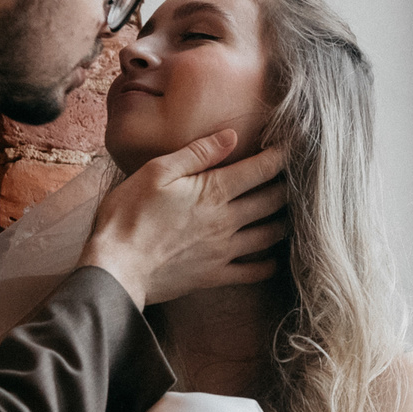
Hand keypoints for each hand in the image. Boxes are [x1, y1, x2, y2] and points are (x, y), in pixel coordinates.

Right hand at [82, 129, 289, 306]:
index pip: (260, 169)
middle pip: (272, 201)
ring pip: (270, 234)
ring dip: (284, 221)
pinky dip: (269, 264)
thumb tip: (231, 136)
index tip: (292, 145)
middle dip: (288, 186)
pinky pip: (254, 272)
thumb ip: (197, 153)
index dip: (280, 155)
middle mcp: (227, 221)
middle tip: (297, 176)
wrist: (115, 268)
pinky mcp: (215, 275)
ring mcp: (224, 251)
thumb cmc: (128, 215)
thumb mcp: (156, 172)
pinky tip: (273, 257)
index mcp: (213, 191)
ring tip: (291, 212)